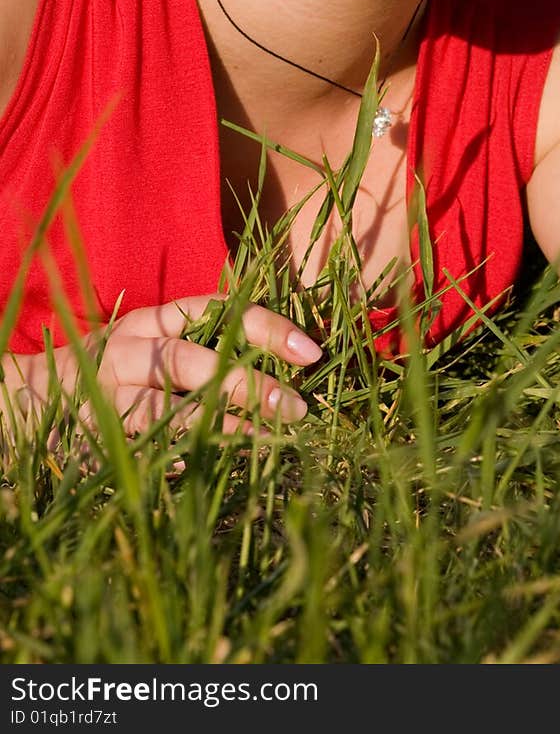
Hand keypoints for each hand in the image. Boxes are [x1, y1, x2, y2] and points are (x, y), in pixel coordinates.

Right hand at [1, 293, 321, 462]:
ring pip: (167, 411)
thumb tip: (291, 359)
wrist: (22, 396)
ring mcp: (106, 397)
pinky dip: (178, 460)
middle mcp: (128, 352)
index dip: (266, 328)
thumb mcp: (153, 341)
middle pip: (193, 362)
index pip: (217, 312)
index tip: (310, 352)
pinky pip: (140, 451)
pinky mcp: (91, 438)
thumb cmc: (115, 367)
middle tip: (295, 407)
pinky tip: (212, 468)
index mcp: (151, 322)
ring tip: (267, 443)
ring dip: (222, 428)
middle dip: (247, 384)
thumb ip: (206, 342)